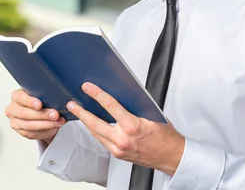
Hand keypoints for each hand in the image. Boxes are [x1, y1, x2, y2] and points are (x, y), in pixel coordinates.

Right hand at [5, 89, 65, 143]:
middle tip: (55, 114)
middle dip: (42, 115)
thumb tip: (60, 99)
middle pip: (25, 113)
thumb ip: (45, 95)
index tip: (39, 105)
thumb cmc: (40, 101)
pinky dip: (45, 130)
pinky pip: (32, 133)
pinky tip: (54, 126)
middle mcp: (13, 109)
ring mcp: (15, 121)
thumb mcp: (41, 95)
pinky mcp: (21, 131)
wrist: (39, 113)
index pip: (20, 98)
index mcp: (16, 96)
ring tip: (58, 121)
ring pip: (29, 125)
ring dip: (46, 124)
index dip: (29, 101)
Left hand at [67, 82, 184, 175]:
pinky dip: (96, 131)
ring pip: (96, 133)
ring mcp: (119, 149)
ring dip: (86, 122)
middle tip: (72, 104)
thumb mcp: (151, 115)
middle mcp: (123, 139)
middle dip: (81, 112)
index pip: (110, 106)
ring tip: (78, 112)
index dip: (97, 95)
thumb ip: (134, 106)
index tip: (87, 88)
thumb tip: (120, 94)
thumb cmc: (165, 136)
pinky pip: (102, 140)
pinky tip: (91, 125)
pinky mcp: (118, 154)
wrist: (172, 156)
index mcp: (132, 126)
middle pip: (95, 123)